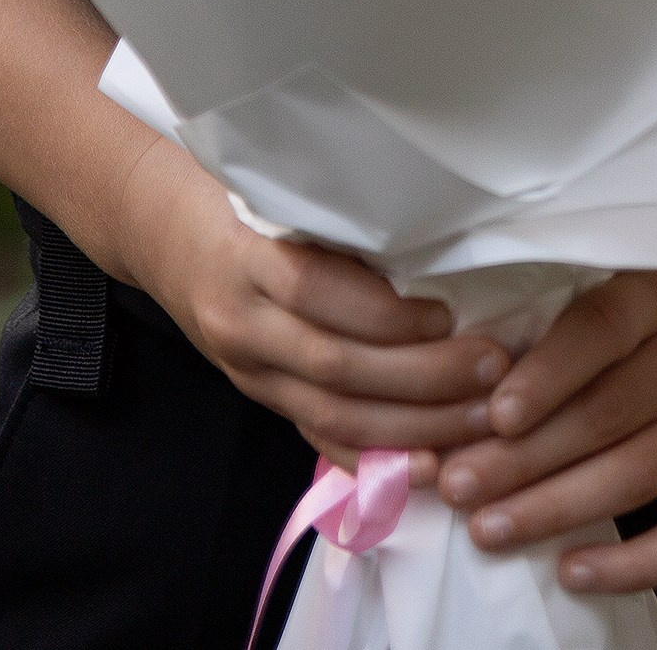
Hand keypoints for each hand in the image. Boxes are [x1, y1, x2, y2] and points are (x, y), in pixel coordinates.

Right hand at [119, 140, 508, 468]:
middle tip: (492, 369)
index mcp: (246, 257)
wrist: (164, 235)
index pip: (316, 292)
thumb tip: (437, 235)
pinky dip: (374, 459)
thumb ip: (337, 215)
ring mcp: (247, 370)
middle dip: (422, 378)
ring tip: (479, 420)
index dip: (386, 313)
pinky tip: (426, 467)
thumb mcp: (275, 188)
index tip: (451, 312)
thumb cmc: (236, 195)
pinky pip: (317, 439)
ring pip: (331, 414)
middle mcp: (242, 322)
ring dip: (413, 427)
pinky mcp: (260, 398)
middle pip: (334, 366)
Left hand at [435, 262, 656, 593]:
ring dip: (555, 509)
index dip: (550, 372)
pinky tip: (572, 572)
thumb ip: (572, 310)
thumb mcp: (635, 268)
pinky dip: (634, 564)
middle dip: (523, 459)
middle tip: (456, 486)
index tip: (496, 413)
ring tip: (487, 530)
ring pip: (636, 476)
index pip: (604, 327)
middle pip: (608, 414)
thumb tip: (475, 371)